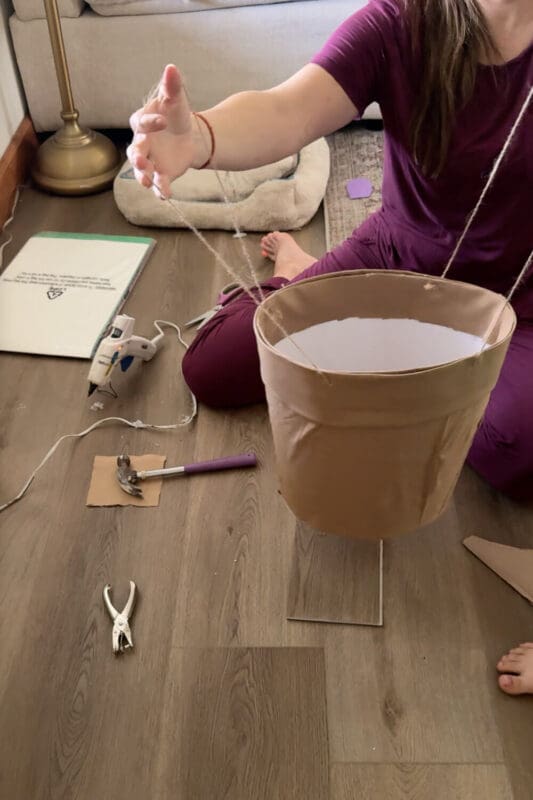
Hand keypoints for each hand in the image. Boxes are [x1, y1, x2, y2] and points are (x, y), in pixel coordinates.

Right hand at [127, 64, 198, 198]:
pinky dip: (161, 190)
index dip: (150, 122)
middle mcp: (142, 143)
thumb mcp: (176, 100)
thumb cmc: (176, 115)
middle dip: (136, 156)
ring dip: (143, 176)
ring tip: (148, 183)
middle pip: (134, 151)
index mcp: (142, 122)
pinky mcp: (161, 173)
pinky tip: (165, 196)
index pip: (141, 122)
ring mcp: (150, 161)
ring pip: (141, 170)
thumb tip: (171, 67)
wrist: (188, 135)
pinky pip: (159, 183)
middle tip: (141, 160)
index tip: (162, 120)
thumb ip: (172, 86)